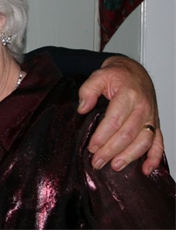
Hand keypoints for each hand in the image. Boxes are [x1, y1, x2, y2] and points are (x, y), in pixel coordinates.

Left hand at [78, 55, 160, 175]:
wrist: (135, 71)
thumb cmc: (117, 75)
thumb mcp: (98, 76)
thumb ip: (88, 90)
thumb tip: (82, 109)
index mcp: (128, 95)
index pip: (115, 120)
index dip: (102, 136)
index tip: (91, 147)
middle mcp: (143, 108)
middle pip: (128, 134)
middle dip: (111, 151)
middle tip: (97, 161)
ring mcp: (151, 117)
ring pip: (143, 141)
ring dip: (129, 157)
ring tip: (115, 166)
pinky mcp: (155, 123)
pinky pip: (158, 143)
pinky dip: (154, 158)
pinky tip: (145, 170)